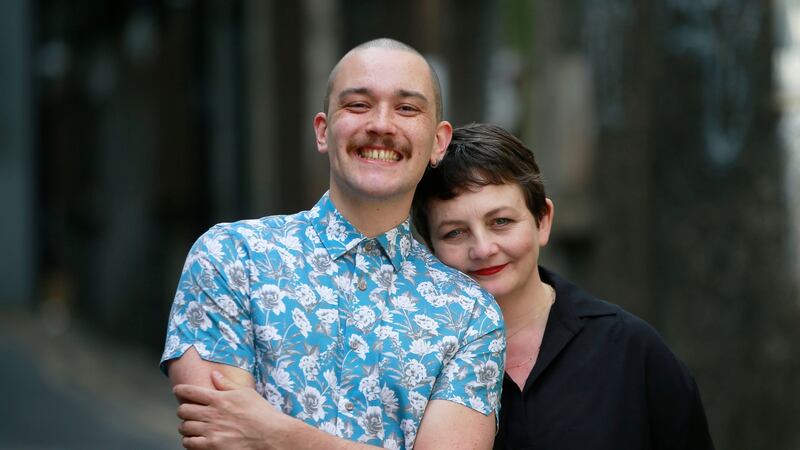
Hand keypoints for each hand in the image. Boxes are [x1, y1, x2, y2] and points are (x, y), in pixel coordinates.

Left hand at [174, 370, 294, 449]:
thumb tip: (214, 374)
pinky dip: (189, 441)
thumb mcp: (246, 393)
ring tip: (192, 426)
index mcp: (219, 398)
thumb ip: (227, 384)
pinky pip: (189, 443)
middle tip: (188, 411)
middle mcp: (212, 414)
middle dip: (183, 410)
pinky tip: (195, 438)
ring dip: (186, 426)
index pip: (190, 391)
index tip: (178, 390)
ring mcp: (211, 431)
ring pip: (184, 427)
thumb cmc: (262, 413)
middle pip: (183, 410)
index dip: (180, 390)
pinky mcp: (212, 446)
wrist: (271, 435)